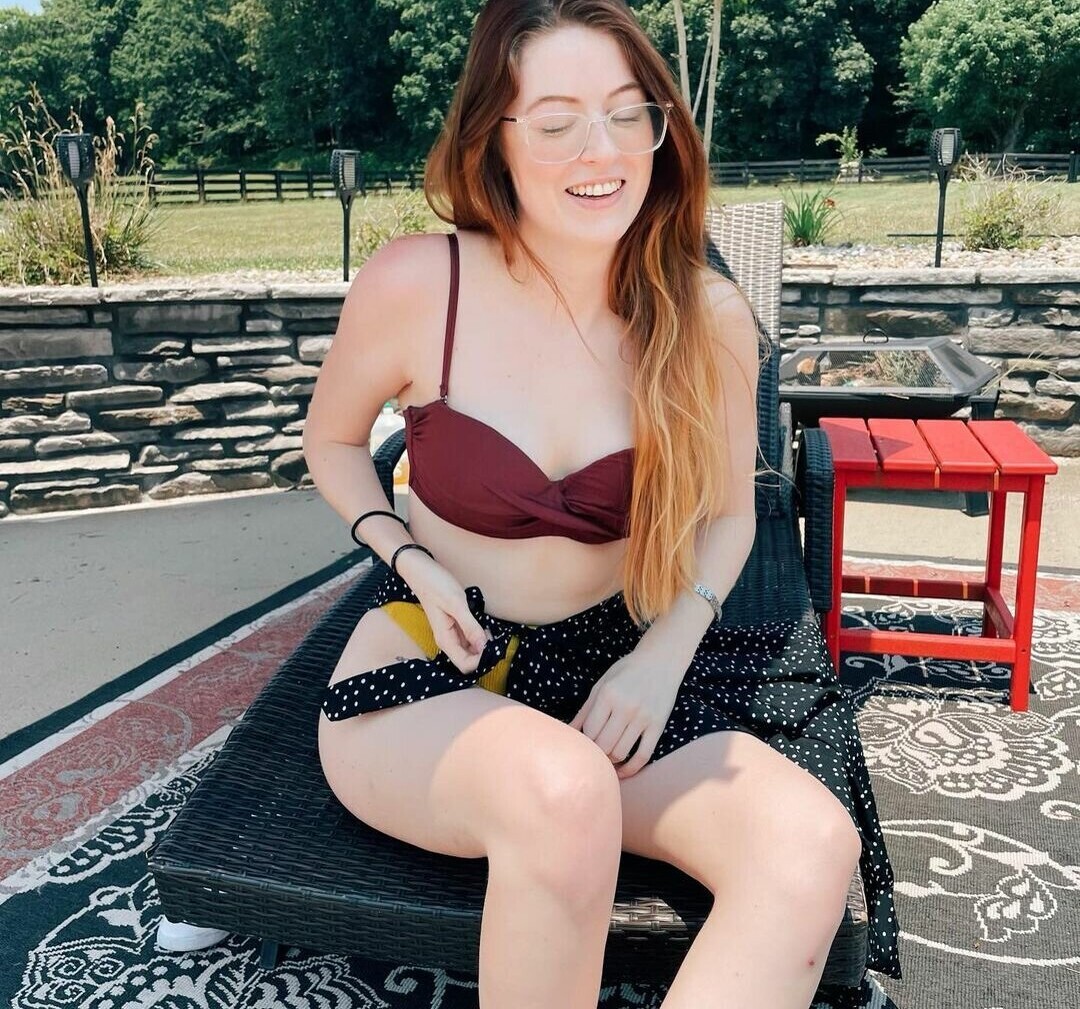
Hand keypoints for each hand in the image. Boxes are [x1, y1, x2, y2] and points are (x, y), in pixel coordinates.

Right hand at [400, 553, 491, 674]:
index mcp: (445, 640)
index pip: (465, 666)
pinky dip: (480, 636)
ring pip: (471, 650)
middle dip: (485, 654)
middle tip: (498, 639)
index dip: (481, 661)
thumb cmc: (436, 585)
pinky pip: (470, 638)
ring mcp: (451, 634)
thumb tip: (484, 647)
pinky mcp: (455, 626)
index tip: (495, 647)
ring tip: (492, 631)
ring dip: (484, 645)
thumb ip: (470, 626)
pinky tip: (485, 626)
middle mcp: (448, 640)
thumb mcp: (456, 604)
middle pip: (469, 660)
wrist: (421, 570)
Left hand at [569, 638, 691, 778]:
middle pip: (603, 745)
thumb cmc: (627, 671)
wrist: (661, 661)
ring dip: (610, 761)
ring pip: (620, 753)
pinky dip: (631, 768)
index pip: (589, 730)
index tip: (582, 744)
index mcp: (608, 695)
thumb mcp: (602, 684)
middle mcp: (626, 707)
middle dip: (595, 753)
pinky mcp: (658, 726)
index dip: (583, 741)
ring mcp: (643, 718)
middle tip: (592, 754)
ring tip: (605, 760)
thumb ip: (585, 710)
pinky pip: (643, 756)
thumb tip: (566, 732)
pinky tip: (622, 770)